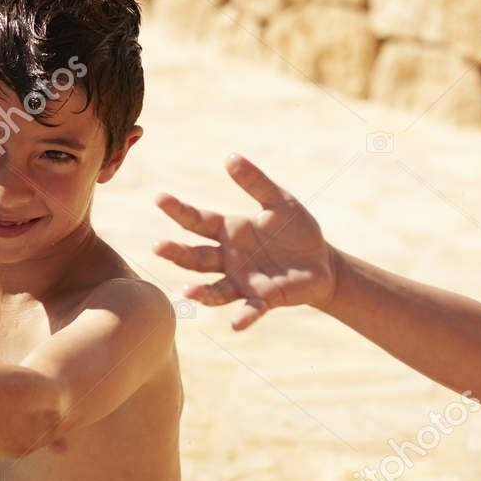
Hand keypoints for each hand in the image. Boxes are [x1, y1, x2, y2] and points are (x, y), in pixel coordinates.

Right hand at [153, 154, 336, 330]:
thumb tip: (230, 156)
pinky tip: (236, 324)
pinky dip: (244, 317)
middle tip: (157, 246)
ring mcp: (243, 282)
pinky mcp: (265, 299)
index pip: (197, 221)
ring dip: (202, 292)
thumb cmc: (296, 230)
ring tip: (189, 292)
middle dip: (176, 254)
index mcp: (229, 231)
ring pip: (216, 289)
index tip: (159, 198)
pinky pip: (251, 309)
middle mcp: (229, 259)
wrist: (322, 262)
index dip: (179, 210)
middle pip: (196, 258)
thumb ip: (255, 182)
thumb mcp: (280, 201)